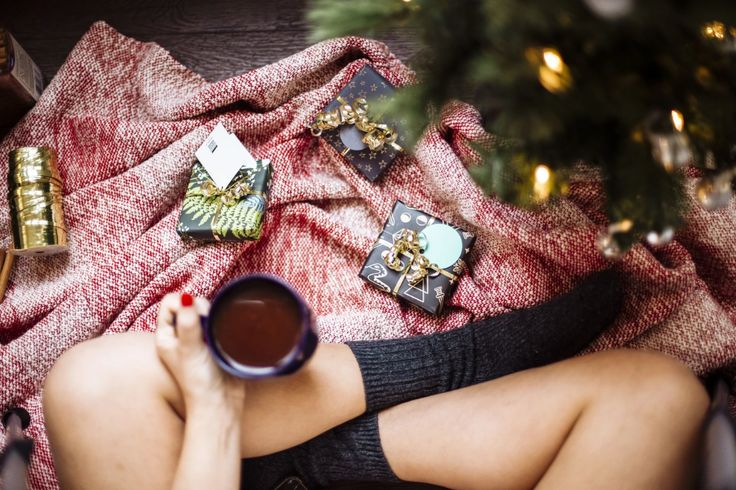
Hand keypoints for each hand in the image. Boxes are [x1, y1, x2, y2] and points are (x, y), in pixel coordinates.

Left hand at [155, 293, 245, 413]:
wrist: (222, 403)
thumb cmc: (200, 382)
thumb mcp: (190, 351)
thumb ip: (188, 323)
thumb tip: (186, 297)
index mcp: (166, 336)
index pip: (170, 302)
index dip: (183, 304)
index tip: (195, 319)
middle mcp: (181, 335)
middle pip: (190, 304)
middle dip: (201, 310)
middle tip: (208, 330)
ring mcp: (199, 339)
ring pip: (207, 312)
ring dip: (214, 318)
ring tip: (218, 335)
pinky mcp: (216, 342)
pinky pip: (219, 322)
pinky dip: (223, 323)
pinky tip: (226, 335)